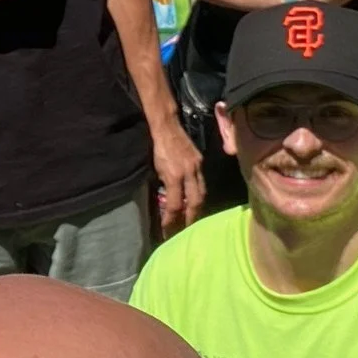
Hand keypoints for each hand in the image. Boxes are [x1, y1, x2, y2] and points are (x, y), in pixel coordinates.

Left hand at [152, 121, 204, 235]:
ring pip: (202, 193)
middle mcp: (188, 173)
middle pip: (194, 203)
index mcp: (174, 176)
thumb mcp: (155, 169)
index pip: (175, 205)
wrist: (167, 126)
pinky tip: (195, 202)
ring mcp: (197, 167)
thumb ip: (163, 187)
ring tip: (192, 220)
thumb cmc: (156, 148)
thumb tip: (167, 204)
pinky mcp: (200, 162)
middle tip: (186, 232)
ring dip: (198, 209)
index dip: (171, 220)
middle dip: (191, 219)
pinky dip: (199, 195)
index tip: (167, 231)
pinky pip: (202, 183)